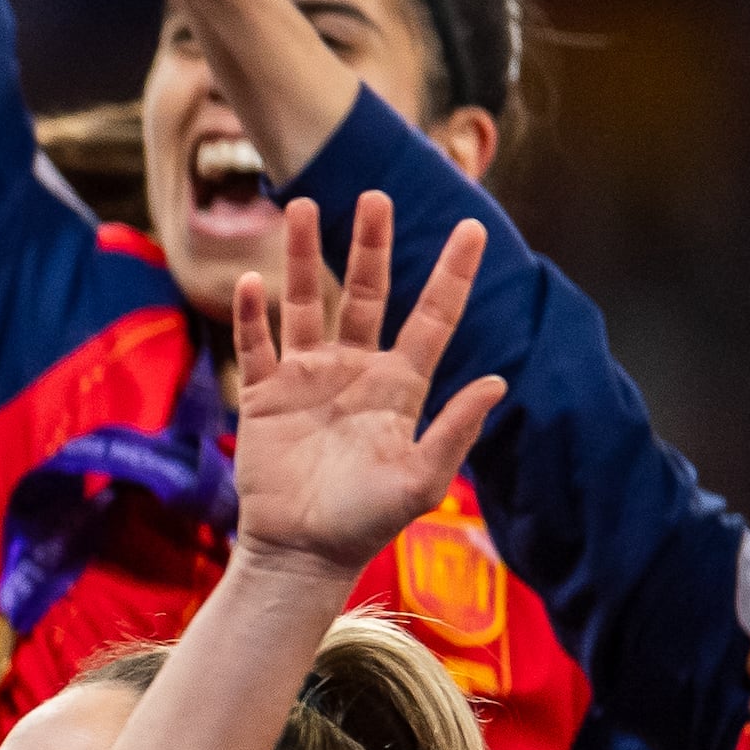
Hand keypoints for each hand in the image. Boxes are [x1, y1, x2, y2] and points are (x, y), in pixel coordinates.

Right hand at [223, 193, 505, 578]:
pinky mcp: (263, 397)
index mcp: (399, 386)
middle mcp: (355, 371)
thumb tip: (497, 381)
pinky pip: (255, 345)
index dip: (451, 273)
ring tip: (302, 207)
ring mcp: (306, 379)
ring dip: (302, 257)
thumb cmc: (365, 523)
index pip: (431, 316)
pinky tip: (251, 281)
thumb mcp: (420, 481)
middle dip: (370, 245)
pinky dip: (251, 314)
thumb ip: (455, 430)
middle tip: (375, 197)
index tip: (471, 228)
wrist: (301, 553)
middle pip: (364, 293)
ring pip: (305, 304)